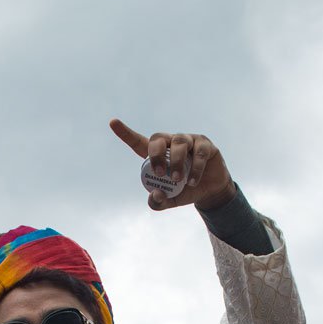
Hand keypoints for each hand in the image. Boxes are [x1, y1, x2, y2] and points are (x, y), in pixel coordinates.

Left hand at [109, 119, 234, 211]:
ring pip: (179, 143)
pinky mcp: (205, 145)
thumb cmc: (185, 191)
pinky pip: (199, 152)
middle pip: (158, 138)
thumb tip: (154, 195)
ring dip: (177, 162)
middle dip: (156, 155)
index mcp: (158, 154)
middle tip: (160, 174)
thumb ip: (158, 201)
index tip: (112, 122)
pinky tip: (193, 181)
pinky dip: (195, 168)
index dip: (125, 132)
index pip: (139, 142)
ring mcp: (189, 141)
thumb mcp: (170, 200)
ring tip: (179, 180)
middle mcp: (171, 143)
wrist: (210, 192)